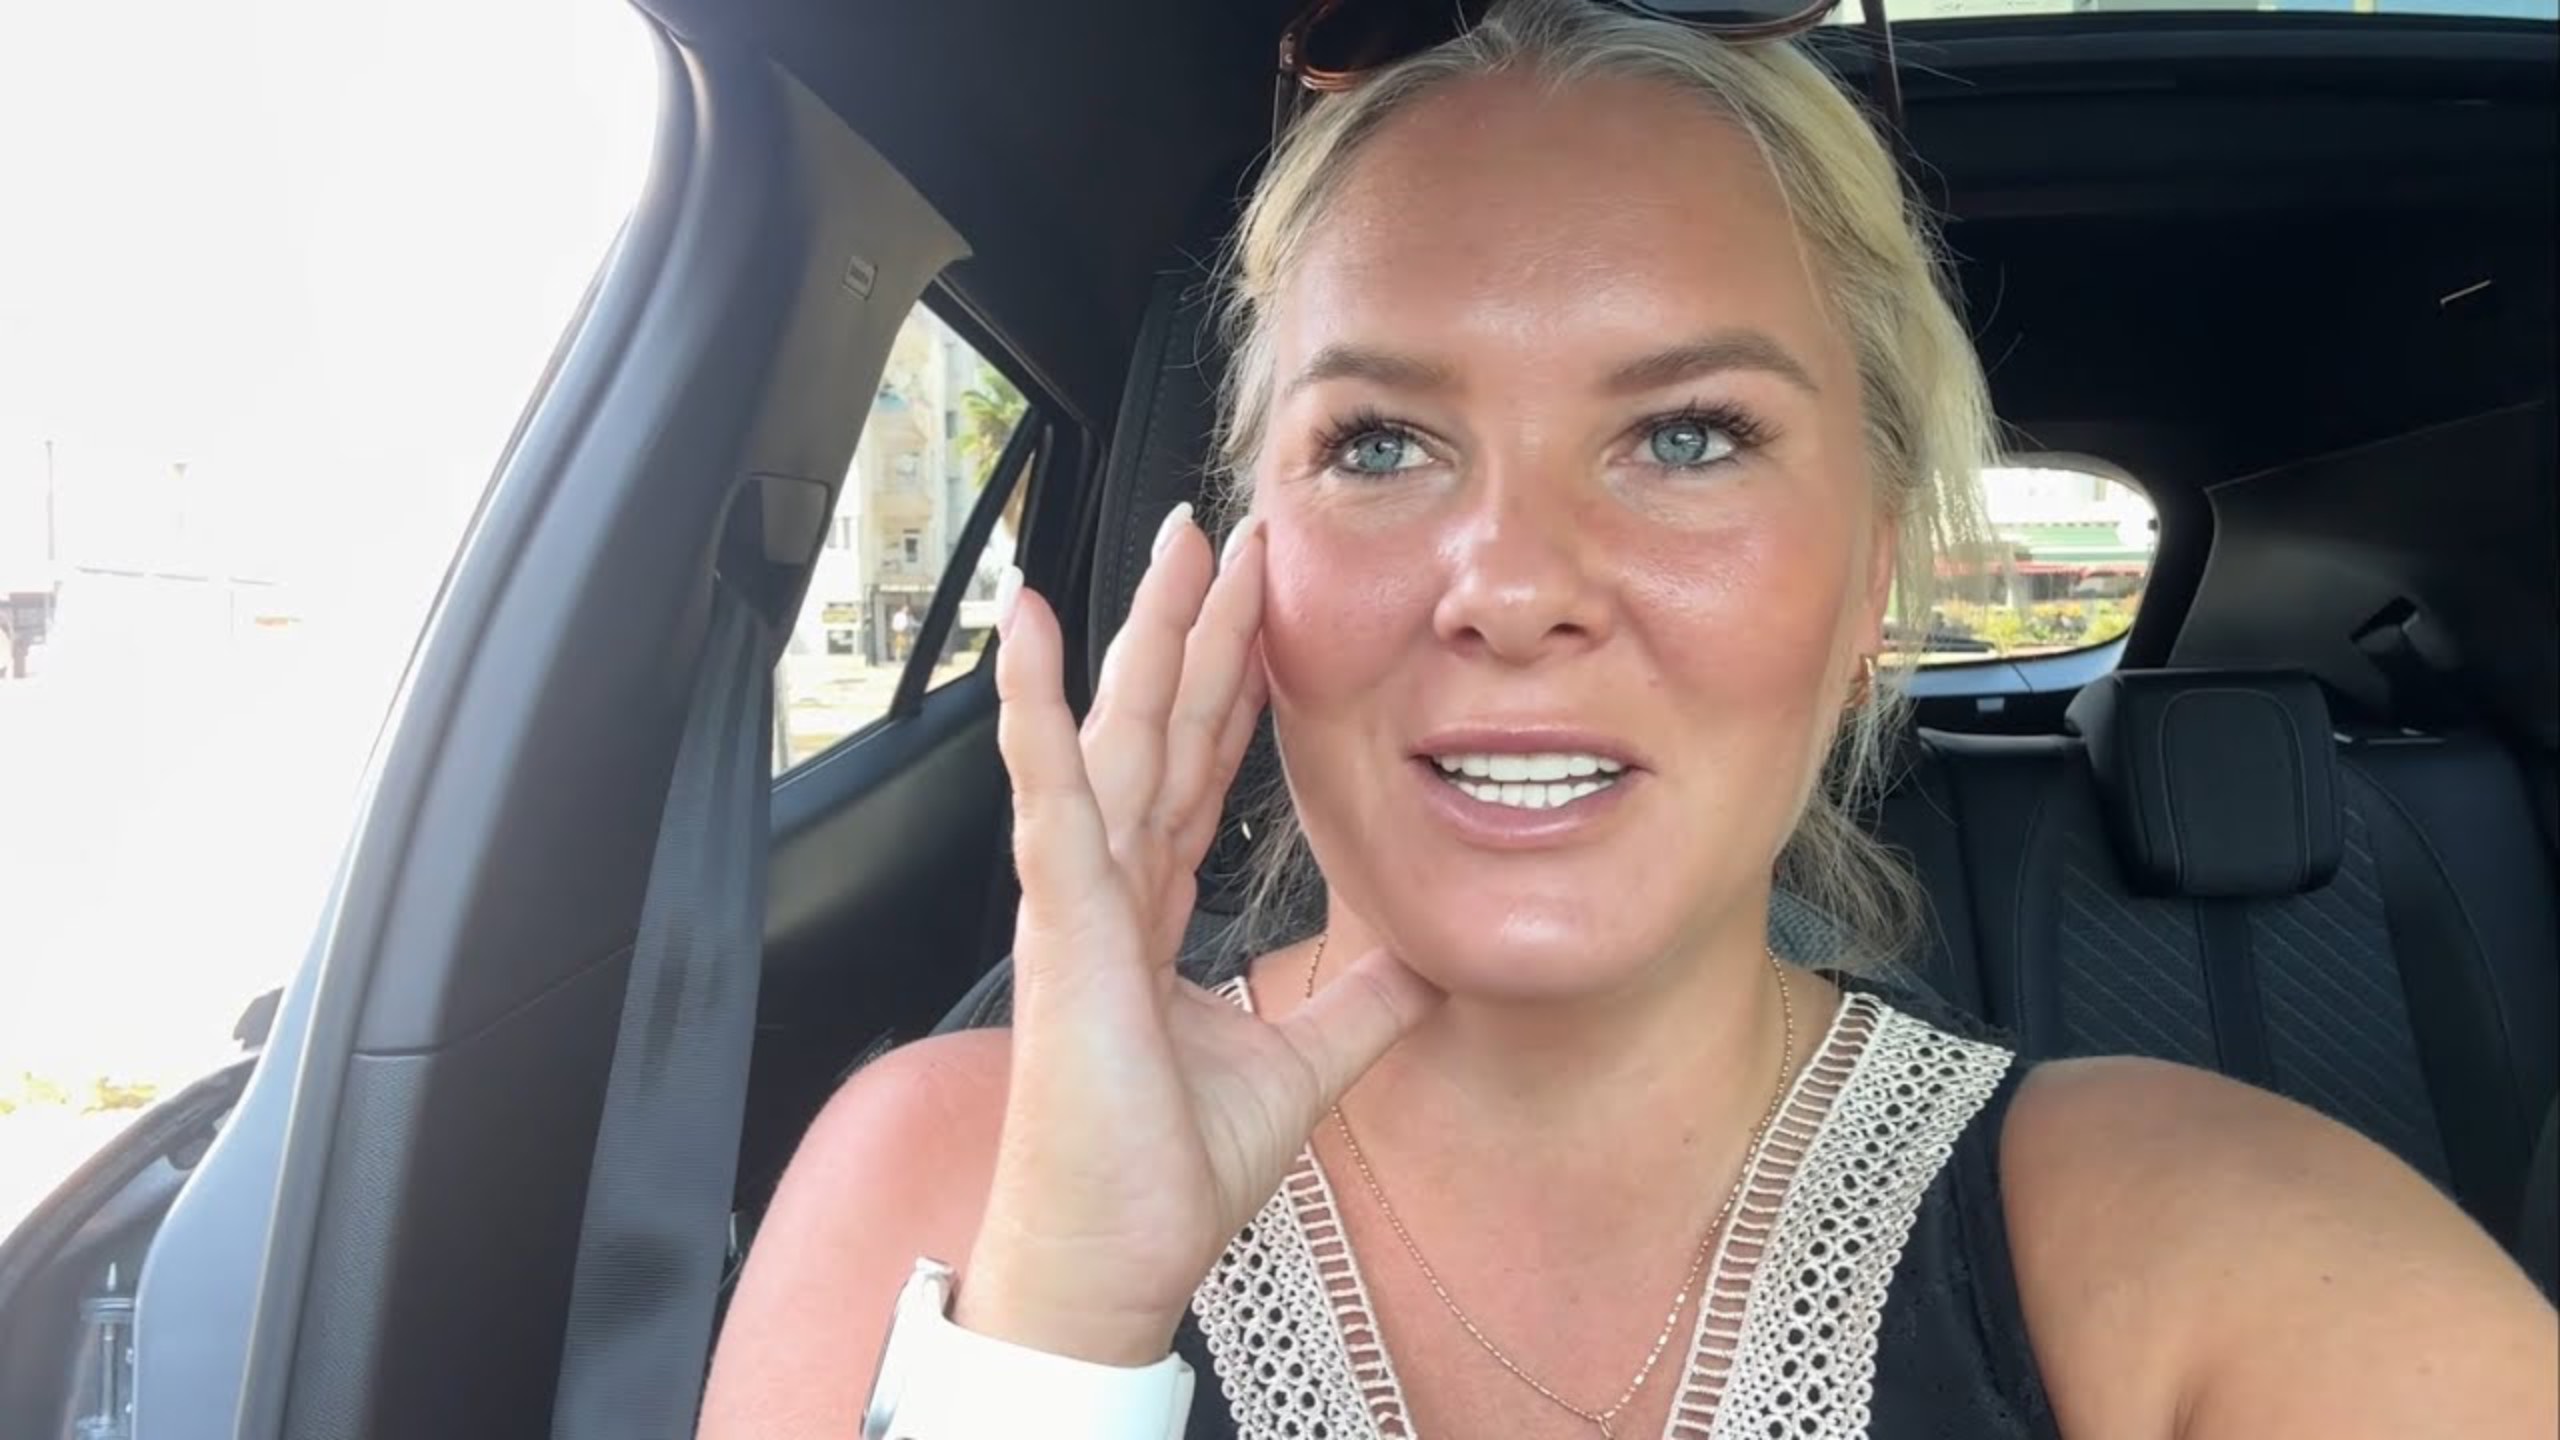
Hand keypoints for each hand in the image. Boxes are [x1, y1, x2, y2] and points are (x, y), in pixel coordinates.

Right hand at [963, 506, 1438, 1364]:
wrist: (1112, 1260)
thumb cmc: (1171, 1174)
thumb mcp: (1304, 1062)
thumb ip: (1360, 1001)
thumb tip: (1432, 957)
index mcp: (1153, 909)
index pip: (1200, 764)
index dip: (1231, 678)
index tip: (1260, 599)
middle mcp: (1111, 885)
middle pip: (1161, 724)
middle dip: (1193, 623)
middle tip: (1223, 528)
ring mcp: (1078, 897)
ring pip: (1117, 734)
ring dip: (1142, 632)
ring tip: (1168, 542)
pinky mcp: (1061, 925)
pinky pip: (1053, 796)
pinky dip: (1039, 710)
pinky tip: (1036, 630)